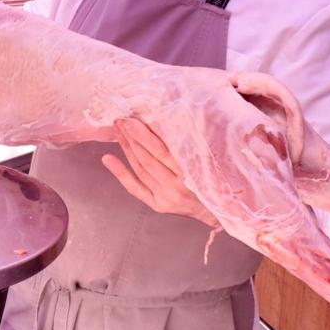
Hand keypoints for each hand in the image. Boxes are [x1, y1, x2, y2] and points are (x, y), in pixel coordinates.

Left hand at [101, 119, 220, 228]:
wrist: (221, 210)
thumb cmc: (218, 181)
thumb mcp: (210, 160)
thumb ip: (191, 144)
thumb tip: (171, 119)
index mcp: (191, 173)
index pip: (160, 151)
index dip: (143, 135)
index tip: (131, 120)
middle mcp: (176, 187)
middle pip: (146, 158)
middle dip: (131, 137)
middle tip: (120, 120)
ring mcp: (166, 197)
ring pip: (140, 169)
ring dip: (126, 148)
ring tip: (117, 131)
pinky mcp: (159, 205)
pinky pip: (136, 187)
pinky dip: (121, 173)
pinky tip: (108, 159)